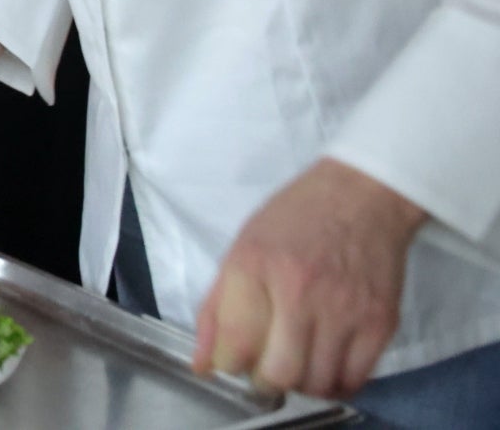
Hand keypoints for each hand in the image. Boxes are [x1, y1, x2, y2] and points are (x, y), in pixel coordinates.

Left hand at [191, 158, 425, 398]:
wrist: (361, 195)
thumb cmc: (294, 218)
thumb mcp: (242, 249)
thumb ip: (216, 308)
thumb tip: (202, 364)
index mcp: (254, 266)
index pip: (236, 342)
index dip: (228, 364)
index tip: (232, 360)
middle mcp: (299, 290)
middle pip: (279, 373)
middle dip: (265, 382)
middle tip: (265, 370)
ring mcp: (344, 309)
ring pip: (317, 382)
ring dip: (301, 385)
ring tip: (296, 364)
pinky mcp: (380, 322)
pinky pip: (356, 378)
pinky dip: (336, 383)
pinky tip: (325, 366)